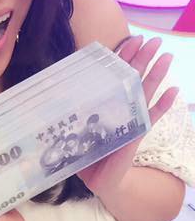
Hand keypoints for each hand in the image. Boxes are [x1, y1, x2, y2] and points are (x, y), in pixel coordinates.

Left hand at [78, 36, 177, 195]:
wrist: (98, 180)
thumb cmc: (85, 153)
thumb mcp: (73, 130)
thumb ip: (67, 115)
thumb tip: (47, 96)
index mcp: (106, 104)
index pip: (115, 76)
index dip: (123, 58)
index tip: (130, 40)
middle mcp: (121, 108)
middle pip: (134, 78)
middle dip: (144, 58)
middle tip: (155, 40)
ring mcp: (131, 120)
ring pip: (146, 92)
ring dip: (157, 74)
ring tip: (166, 57)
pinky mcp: (136, 135)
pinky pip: (152, 117)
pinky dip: (163, 105)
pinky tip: (174, 91)